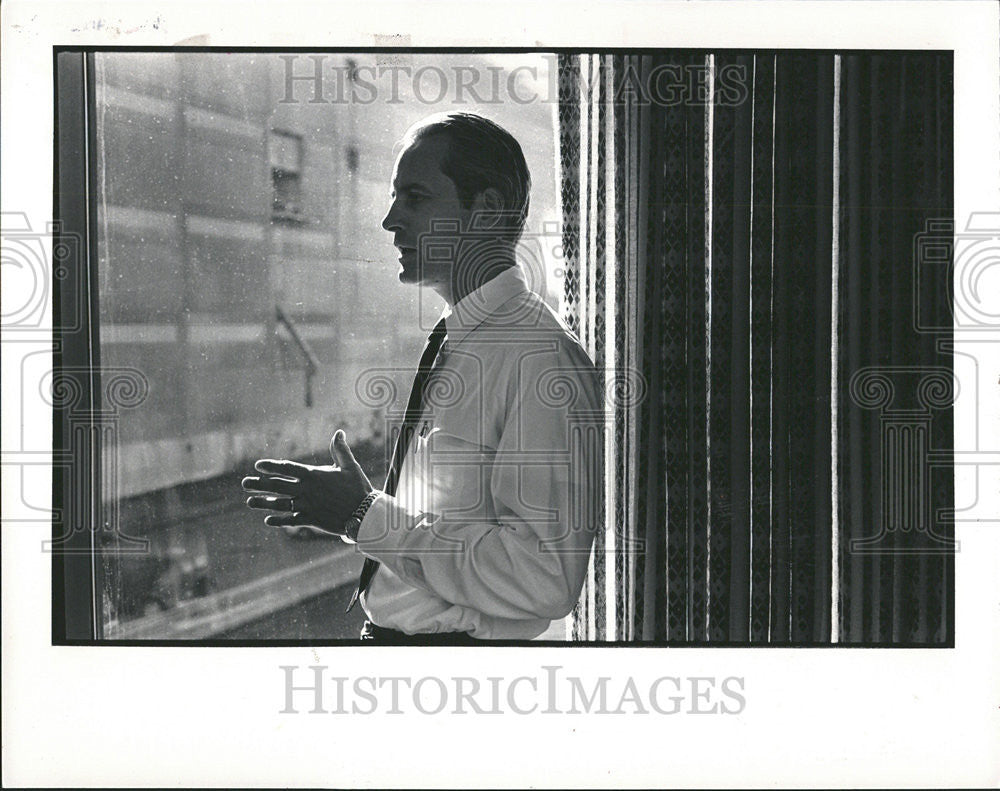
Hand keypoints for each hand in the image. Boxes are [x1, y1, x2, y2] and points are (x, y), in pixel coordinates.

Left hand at [242, 430, 373, 536]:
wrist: (365, 514)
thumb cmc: (358, 488)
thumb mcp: (349, 466)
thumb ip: (340, 449)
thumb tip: (339, 432)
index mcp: (314, 475)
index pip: (287, 468)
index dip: (271, 466)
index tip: (258, 466)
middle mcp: (307, 490)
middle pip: (278, 486)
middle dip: (259, 484)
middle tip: (244, 484)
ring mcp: (307, 506)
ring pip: (280, 504)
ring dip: (263, 502)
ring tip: (249, 502)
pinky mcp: (311, 520)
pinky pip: (291, 520)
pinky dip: (279, 520)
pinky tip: (268, 520)